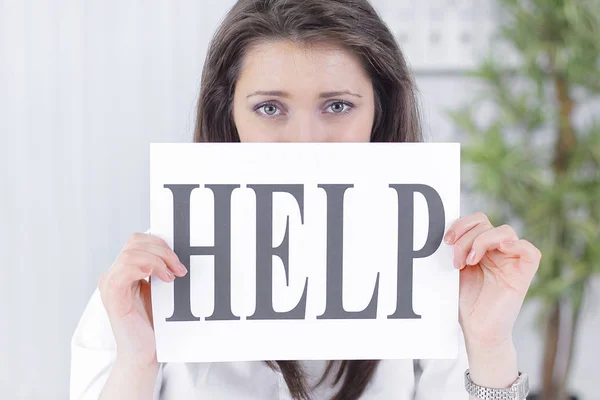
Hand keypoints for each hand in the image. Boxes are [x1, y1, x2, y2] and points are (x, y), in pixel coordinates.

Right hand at [98, 233, 187, 366]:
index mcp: (123, 270)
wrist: (145, 353)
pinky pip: (125, 270)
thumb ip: (161, 269)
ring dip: (159, 259)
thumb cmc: (152, 324)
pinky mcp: (112, 296)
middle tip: (179, 268)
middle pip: (135, 242)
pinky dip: (148, 268)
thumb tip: (177, 251)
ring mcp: (110, 284)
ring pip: (131, 253)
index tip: (178, 259)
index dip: (160, 243)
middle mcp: (113, 274)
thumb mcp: (159, 289)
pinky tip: (163, 279)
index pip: (137, 240)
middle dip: (162, 250)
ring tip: (173, 275)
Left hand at [445, 212, 541, 347]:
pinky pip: (530, 251)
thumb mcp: (455, 270)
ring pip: (505, 231)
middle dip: (465, 237)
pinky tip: (496, 253)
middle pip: (486, 224)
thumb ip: (455, 250)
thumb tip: (442, 231)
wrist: (476, 330)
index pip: (477, 220)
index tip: (446, 240)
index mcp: (482, 248)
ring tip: (468, 262)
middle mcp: (498, 251)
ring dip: (481, 241)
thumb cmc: (465, 303)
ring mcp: (512, 261)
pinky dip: (515, 246)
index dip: (461, 224)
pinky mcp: (523, 275)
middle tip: (455, 259)